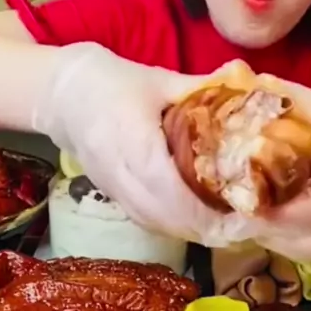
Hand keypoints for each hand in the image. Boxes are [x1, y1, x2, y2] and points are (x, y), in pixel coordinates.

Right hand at [33, 46, 267, 247]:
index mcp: (132, 138)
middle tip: (244, 224)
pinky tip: (198, 223)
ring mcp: (112, 188)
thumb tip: (249, 91)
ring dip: (192, 230)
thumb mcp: (160, 80)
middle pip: (164, 215)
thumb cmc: (113, 82)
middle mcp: (118, 171)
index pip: (168, 185)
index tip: (237, 212)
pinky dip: (174, 226)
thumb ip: (203, 91)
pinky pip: (146, 220)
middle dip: (206, 226)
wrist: (61, 95)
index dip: (202, 206)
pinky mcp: (112, 196)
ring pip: (155, 223)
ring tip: (228, 228)